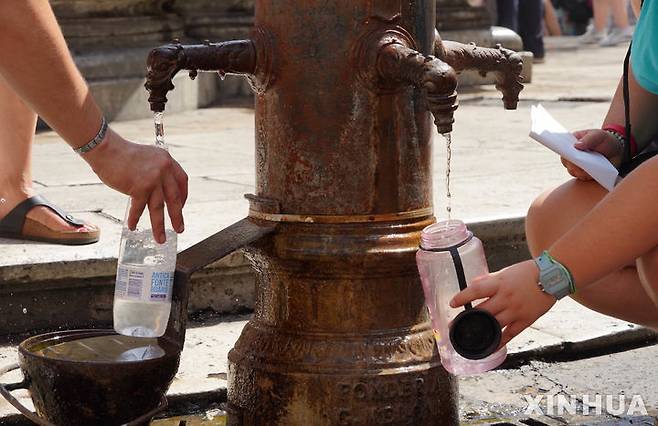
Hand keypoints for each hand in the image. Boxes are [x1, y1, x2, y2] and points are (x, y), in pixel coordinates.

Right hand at [82, 128, 187, 242]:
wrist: (107, 149)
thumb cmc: (122, 154)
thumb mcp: (148, 157)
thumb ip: (157, 170)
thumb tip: (160, 190)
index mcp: (167, 161)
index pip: (182, 181)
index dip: (183, 196)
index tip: (180, 206)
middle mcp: (164, 170)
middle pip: (175, 198)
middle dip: (177, 216)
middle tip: (180, 229)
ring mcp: (153, 179)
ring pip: (158, 208)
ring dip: (159, 225)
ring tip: (161, 239)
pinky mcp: (139, 187)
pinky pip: (139, 208)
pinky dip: (134, 218)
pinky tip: (132, 226)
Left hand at [449, 260, 556, 346]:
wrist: (553, 276)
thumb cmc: (527, 272)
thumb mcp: (505, 271)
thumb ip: (488, 279)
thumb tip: (472, 284)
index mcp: (499, 283)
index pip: (476, 290)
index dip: (463, 297)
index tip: (452, 303)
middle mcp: (506, 298)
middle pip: (483, 311)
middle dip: (467, 318)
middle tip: (454, 324)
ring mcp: (516, 310)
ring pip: (494, 324)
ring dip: (481, 330)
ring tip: (469, 335)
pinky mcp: (526, 320)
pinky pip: (511, 334)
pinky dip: (500, 342)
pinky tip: (490, 348)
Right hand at [561, 129, 622, 179]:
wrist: (616, 150)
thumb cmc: (605, 140)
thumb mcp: (598, 135)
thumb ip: (589, 139)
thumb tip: (576, 146)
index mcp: (572, 144)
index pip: (563, 150)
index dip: (565, 154)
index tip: (571, 156)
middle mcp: (572, 156)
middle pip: (567, 163)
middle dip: (574, 165)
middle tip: (582, 164)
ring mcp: (578, 166)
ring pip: (573, 172)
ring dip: (581, 172)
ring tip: (590, 168)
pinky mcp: (585, 174)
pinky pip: (582, 178)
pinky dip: (587, 176)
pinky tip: (593, 173)